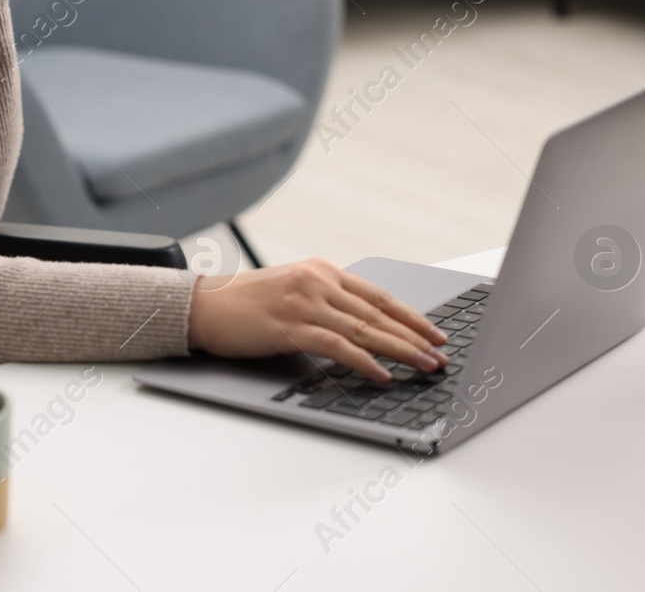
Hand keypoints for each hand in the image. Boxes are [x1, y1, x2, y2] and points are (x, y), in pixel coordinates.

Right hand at [185, 258, 447, 382]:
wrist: (203, 306)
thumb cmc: (244, 303)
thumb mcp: (291, 289)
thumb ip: (324, 300)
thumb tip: (362, 326)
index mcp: (321, 270)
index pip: (378, 295)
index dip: (411, 316)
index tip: (435, 333)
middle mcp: (318, 281)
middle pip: (378, 313)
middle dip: (415, 337)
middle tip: (441, 356)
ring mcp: (305, 303)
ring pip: (365, 330)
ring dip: (401, 350)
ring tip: (425, 366)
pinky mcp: (291, 326)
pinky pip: (338, 346)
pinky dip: (364, 361)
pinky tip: (382, 374)